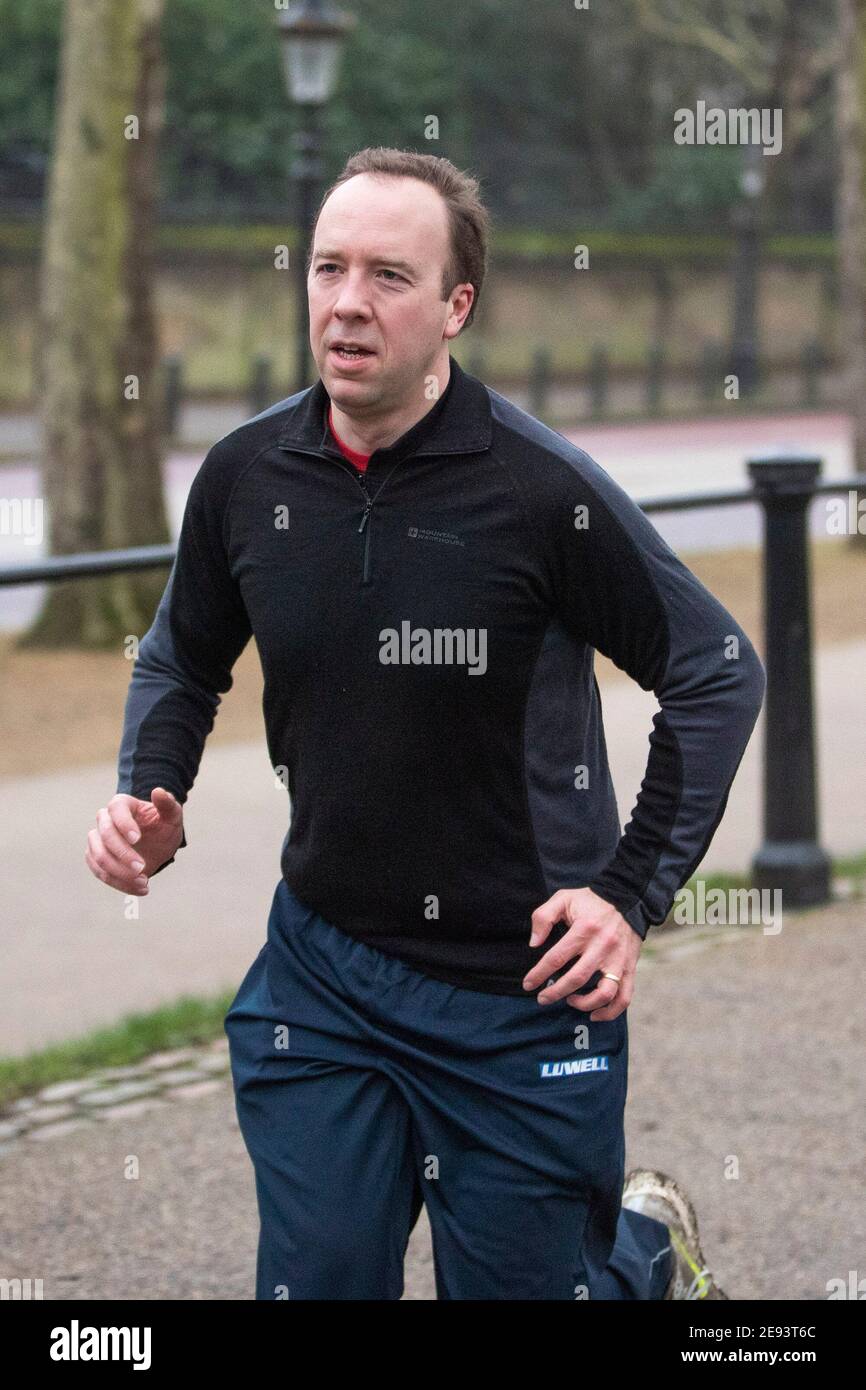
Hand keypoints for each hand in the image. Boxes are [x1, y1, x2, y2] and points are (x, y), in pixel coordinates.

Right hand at [85, 788, 183, 894]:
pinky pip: (99, 873)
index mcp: (121, 804)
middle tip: (143, 867)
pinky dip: (119, 883)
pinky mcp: (95, 858)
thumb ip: (168, 804)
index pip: (116, 809)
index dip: (124, 824)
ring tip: (143, 881)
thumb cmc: (163, 827)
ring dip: (119, 873)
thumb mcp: (172, 817)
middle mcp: (105, 820)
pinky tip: (140, 888)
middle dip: (122, 854)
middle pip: (104, 836)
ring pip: (98, 857)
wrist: (157, 845)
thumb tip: (158, 792)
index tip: (137, 838)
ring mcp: (97, 840)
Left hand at [522, 887, 641, 1019]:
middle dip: (555, 992)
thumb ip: (543, 917)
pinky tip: (594, 1014)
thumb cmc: (590, 900)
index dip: (539, 974)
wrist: (628, 898)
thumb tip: (534, 943)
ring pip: (604, 993)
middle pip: (576, 979)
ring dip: (584, 1004)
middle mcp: (602, 947)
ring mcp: (618, 960)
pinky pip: (624, 997)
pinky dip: (610, 1011)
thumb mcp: (563, 898)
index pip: (556, 958)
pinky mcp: (630, 968)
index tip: (528, 984)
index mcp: (584, 929)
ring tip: (570, 1001)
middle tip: (542, 998)